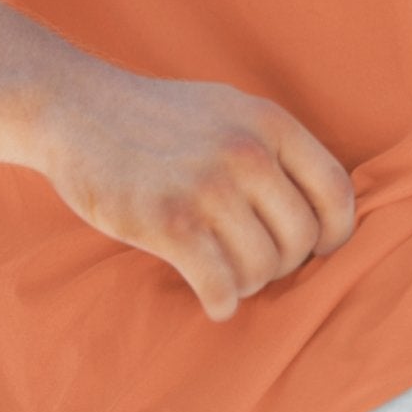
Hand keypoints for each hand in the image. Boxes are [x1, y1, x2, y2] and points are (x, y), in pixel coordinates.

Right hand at [38, 66, 358, 322]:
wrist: (76, 109)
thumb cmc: (156, 119)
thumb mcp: (227, 111)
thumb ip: (272, 148)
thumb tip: (324, 209)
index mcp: (268, 122)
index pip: (336, 192)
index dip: (335, 233)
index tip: (315, 250)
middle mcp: (246, 151)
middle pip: (301, 241)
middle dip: (281, 264)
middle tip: (250, 261)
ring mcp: (208, 186)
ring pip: (262, 269)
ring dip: (245, 283)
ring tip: (222, 271)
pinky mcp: (169, 221)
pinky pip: (221, 287)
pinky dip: (220, 302)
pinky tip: (209, 295)